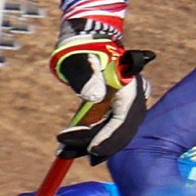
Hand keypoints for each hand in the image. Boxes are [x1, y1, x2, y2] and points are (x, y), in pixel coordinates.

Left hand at [51, 29, 136, 152]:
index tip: (92, 151)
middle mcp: (132, 96)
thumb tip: (93, 96)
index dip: (110, 136)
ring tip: (62, 151)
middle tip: (71, 155)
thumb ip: (86, 77)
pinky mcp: (114, 107)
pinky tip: (68, 145)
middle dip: (98, 144)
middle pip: (121, 129)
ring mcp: (124, 103)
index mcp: (130, 85)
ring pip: (112, 130)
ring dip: (88, 143)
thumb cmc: (82, 48)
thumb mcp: (80, 60)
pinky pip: (105, 126)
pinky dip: (88, 136)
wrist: (86, 39)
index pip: (125, 117)